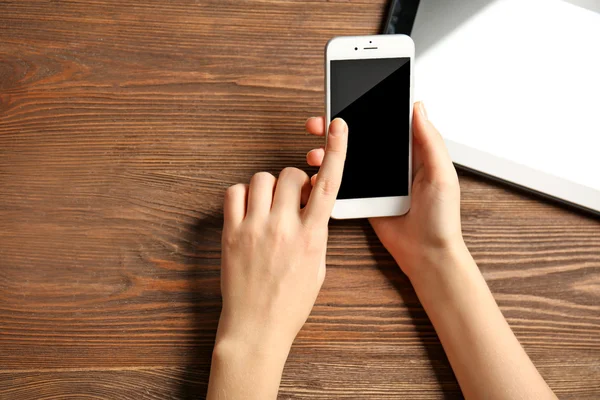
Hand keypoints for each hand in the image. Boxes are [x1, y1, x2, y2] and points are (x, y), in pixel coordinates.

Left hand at [217, 118, 347, 353]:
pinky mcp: (231, 233)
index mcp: (312, 237)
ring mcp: (255, 228)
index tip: (338, 126)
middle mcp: (284, 228)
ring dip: (268, 185)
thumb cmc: (289, 303)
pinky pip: (234, 192)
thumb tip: (311, 205)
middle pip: (290, 175)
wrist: (256, 327)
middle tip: (290, 198)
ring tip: (267, 205)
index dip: (337, 150)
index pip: (328, 184)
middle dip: (294, 180)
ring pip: (261, 178)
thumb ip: (316, 232)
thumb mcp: (317, 268)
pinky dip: (242, 194)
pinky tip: (248, 210)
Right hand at [305, 102, 462, 280]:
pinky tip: (319, 177)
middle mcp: (391, 163)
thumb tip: (418, 108)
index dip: (367, 109)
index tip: (347, 100)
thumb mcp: (442, 175)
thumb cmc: (441, 218)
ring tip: (316, 153)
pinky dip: (329, 178)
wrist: (427, 254)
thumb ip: (430, 141)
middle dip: (337, 129)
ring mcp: (376, 181)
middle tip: (319, 124)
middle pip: (361, 138)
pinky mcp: (364, 199)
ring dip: (329, 152)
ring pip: (348, 159)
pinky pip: (344, 184)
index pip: (387, 122)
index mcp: (412, 152)